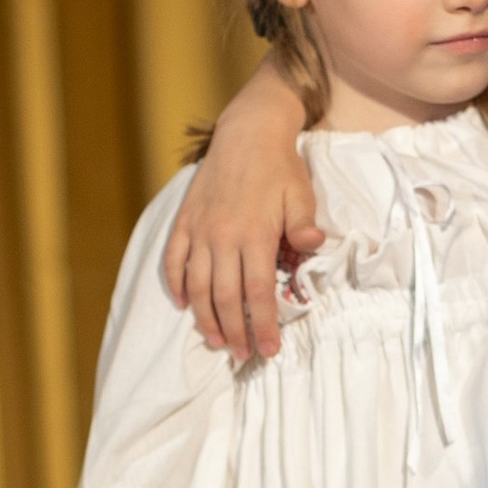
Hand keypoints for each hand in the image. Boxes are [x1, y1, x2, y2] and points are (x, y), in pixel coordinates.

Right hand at [161, 69, 319, 359]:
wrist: (246, 131)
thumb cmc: (279, 167)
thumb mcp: (300, 194)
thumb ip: (302, 225)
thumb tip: (314, 247)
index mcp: (254, 234)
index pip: (258, 293)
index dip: (263, 326)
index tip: (268, 351)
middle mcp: (223, 237)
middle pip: (226, 298)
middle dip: (234, 332)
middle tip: (241, 355)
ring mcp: (200, 230)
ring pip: (197, 286)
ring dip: (205, 317)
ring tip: (215, 340)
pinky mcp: (185, 221)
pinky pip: (173, 259)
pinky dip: (175, 284)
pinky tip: (183, 304)